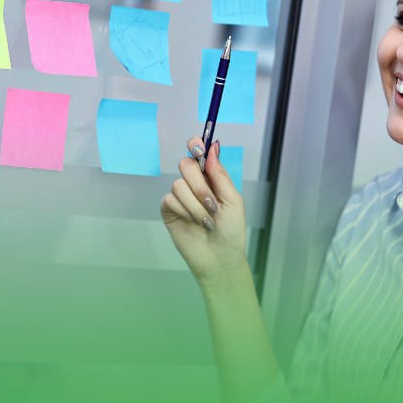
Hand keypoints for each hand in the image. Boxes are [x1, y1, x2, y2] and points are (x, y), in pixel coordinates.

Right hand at [160, 137, 247, 284]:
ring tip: (207, 220)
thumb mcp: (233, 200)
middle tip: (212, 203)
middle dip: (199, 185)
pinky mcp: (169, 210)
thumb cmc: (231, 230)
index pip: (198, 153)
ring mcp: (180, 196)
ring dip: (195, 205)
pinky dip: (185, 212)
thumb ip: (220, 175)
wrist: (220, 258)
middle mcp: (194, 183)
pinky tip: (194, 223)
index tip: (198, 148)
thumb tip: (211, 148)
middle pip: (185, 164)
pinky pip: (170, 199)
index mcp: (211, 177)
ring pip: (178, 184)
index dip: (196, 145)